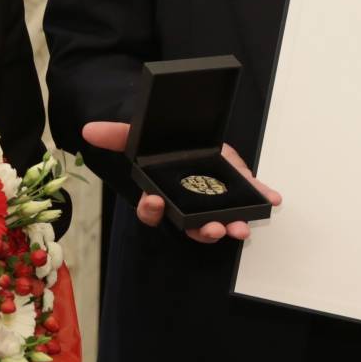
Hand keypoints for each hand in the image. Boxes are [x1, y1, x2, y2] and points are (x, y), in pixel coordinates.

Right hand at [80, 121, 281, 243]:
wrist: (183, 137)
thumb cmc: (159, 147)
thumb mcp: (138, 136)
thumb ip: (117, 134)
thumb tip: (88, 129)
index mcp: (161, 195)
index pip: (152, 212)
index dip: (152, 211)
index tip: (155, 201)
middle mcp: (186, 205)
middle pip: (191, 227)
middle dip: (202, 231)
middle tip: (211, 229)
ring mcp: (212, 201)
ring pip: (219, 222)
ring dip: (230, 226)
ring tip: (239, 228)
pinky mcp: (233, 190)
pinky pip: (247, 199)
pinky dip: (261, 200)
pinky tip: (272, 199)